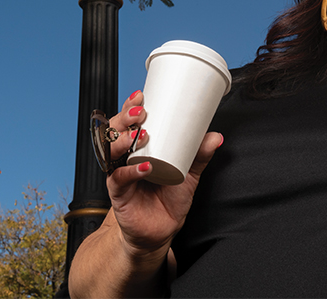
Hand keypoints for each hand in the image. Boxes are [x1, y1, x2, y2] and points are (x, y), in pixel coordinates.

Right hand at [104, 90, 222, 258]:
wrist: (160, 231)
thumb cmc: (169, 198)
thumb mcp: (188, 172)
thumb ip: (199, 155)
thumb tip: (215, 136)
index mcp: (137, 147)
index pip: (127, 121)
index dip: (130, 106)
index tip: (141, 96)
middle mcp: (124, 158)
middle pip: (114, 132)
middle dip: (124, 118)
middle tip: (140, 113)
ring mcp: (119, 175)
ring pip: (111, 152)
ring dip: (124, 140)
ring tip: (142, 135)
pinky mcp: (119, 195)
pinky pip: (118, 180)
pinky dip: (131, 172)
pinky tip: (145, 167)